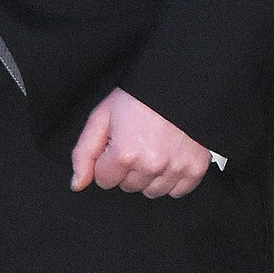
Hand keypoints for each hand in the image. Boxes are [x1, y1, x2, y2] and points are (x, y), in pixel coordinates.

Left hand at [71, 88, 210, 197]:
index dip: (108, 160)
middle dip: (129, 168)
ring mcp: (175, 168)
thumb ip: (84, 152)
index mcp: (124, 153)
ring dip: (150, 175)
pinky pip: (177, 191)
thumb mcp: (103, 115)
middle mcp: (150, 165)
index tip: (119, 142)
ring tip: (155, 146)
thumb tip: (78, 184)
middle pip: (128, 186)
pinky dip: (173, 178)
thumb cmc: (139, 96)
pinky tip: (171, 157)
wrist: (180, 81)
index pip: (104, 180)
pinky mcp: (195, 168)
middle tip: (138, 140)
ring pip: (151, 191)